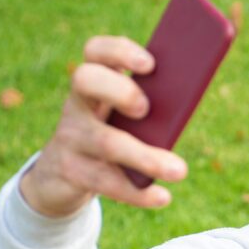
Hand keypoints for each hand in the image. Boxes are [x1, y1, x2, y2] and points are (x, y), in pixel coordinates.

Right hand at [20, 36, 187, 216]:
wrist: (61, 177)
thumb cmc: (110, 137)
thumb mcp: (124, 119)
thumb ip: (150, 107)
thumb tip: (187, 100)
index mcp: (95, 84)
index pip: (96, 52)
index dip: (119, 51)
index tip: (150, 63)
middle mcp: (78, 105)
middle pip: (86, 81)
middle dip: (119, 90)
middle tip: (145, 108)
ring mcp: (71, 138)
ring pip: (106, 142)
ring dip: (146, 157)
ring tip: (180, 170)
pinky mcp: (72, 173)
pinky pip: (106, 182)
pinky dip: (137, 192)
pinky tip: (163, 197)